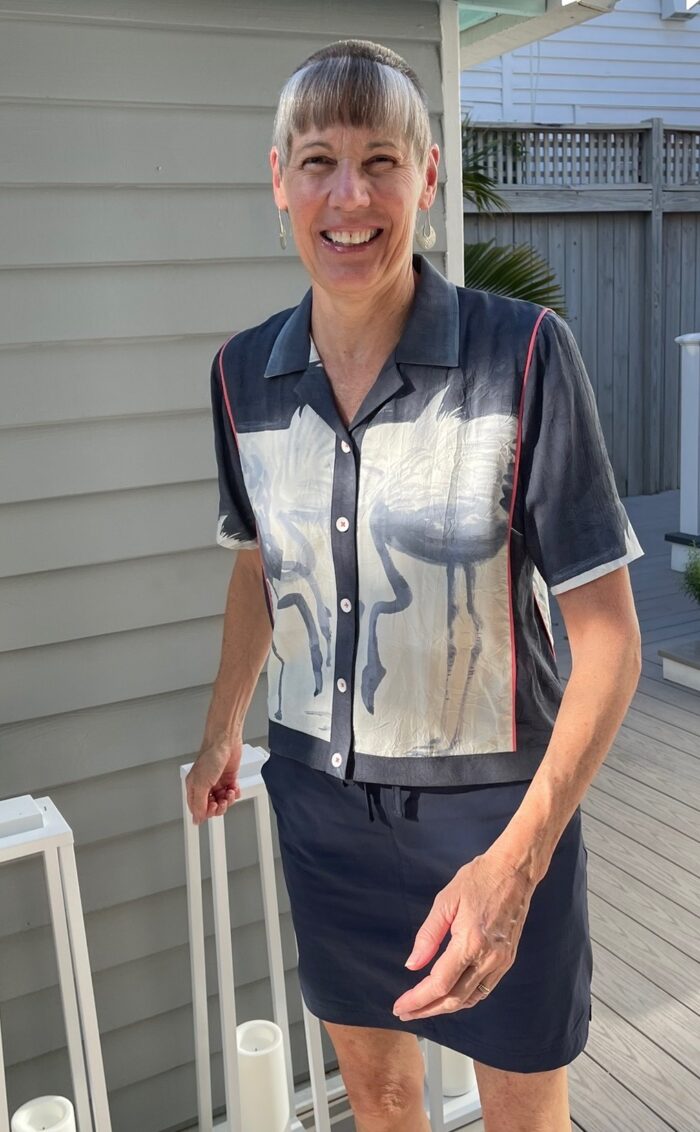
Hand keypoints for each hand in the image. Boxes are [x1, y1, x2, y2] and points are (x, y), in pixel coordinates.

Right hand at [185, 734, 243, 824]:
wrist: (225, 741)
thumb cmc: (210, 756)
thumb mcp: (201, 784)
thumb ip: (199, 804)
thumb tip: (197, 819)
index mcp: (194, 787)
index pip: (198, 809)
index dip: (206, 812)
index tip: (212, 808)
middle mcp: (205, 786)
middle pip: (211, 807)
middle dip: (218, 807)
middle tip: (221, 801)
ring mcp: (218, 782)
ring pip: (223, 801)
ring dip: (228, 800)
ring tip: (229, 793)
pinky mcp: (229, 778)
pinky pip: (232, 792)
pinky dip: (235, 792)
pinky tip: (234, 788)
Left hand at [392, 849, 535, 1020]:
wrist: (514, 871)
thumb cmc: (478, 879)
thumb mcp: (445, 901)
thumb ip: (428, 936)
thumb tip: (412, 965)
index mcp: (471, 942)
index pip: (439, 984)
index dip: (417, 1000)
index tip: (400, 1006)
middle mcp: (489, 958)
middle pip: (454, 999)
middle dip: (427, 1009)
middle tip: (406, 1012)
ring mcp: (501, 961)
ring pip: (471, 998)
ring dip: (446, 1007)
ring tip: (423, 1007)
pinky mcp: (507, 959)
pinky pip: (484, 989)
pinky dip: (465, 998)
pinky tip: (450, 995)